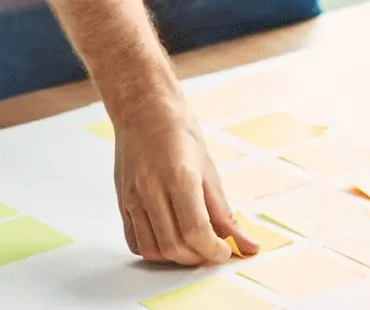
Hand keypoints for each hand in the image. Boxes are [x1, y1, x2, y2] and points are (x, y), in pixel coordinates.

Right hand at [113, 103, 259, 264]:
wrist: (144, 111)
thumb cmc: (179, 134)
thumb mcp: (210, 172)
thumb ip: (225, 214)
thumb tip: (247, 245)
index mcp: (179, 177)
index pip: (196, 231)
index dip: (213, 250)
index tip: (224, 252)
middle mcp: (151, 188)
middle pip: (174, 245)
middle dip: (198, 257)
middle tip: (211, 249)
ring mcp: (132, 197)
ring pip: (153, 249)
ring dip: (176, 258)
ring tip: (191, 246)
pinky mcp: (121, 202)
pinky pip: (135, 241)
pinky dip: (155, 250)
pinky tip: (169, 238)